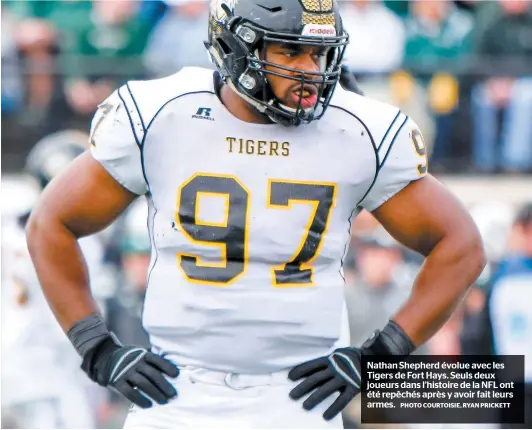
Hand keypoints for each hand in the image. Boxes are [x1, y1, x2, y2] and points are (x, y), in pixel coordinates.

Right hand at [81, 335, 178, 407]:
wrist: (105, 358)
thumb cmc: (130, 358)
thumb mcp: (140, 354)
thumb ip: (153, 359)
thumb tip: (172, 368)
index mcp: (143, 354)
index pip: (157, 360)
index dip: (167, 367)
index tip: (176, 375)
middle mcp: (135, 362)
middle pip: (153, 374)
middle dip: (164, 385)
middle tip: (173, 395)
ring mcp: (126, 372)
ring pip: (143, 383)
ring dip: (155, 393)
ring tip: (164, 401)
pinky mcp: (117, 382)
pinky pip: (130, 392)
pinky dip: (140, 399)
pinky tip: (148, 405)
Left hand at [288, 321, 415, 420]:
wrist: (375, 357)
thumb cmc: (353, 358)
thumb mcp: (338, 356)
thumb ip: (327, 363)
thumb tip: (311, 372)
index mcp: (330, 359)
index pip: (312, 365)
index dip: (300, 370)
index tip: (289, 377)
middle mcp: (335, 368)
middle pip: (315, 378)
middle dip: (302, 387)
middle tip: (291, 395)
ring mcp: (344, 377)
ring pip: (326, 389)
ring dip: (314, 398)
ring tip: (305, 406)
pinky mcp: (354, 386)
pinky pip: (342, 399)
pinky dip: (333, 408)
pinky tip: (325, 416)